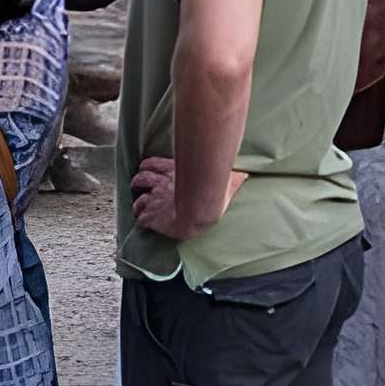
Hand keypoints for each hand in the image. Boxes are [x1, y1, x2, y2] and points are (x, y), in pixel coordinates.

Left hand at [128, 156, 242, 242]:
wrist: (199, 209)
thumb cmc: (212, 192)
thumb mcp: (223, 179)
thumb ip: (232, 177)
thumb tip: (247, 176)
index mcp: (172, 172)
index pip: (153, 164)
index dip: (149, 167)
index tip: (148, 168)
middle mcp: (160, 184)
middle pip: (141, 178)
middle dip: (139, 181)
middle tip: (138, 184)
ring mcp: (154, 200)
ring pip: (139, 198)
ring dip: (138, 202)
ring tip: (138, 205)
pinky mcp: (152, 216)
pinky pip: (141, 218)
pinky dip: (141, 218)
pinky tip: (142, 221)